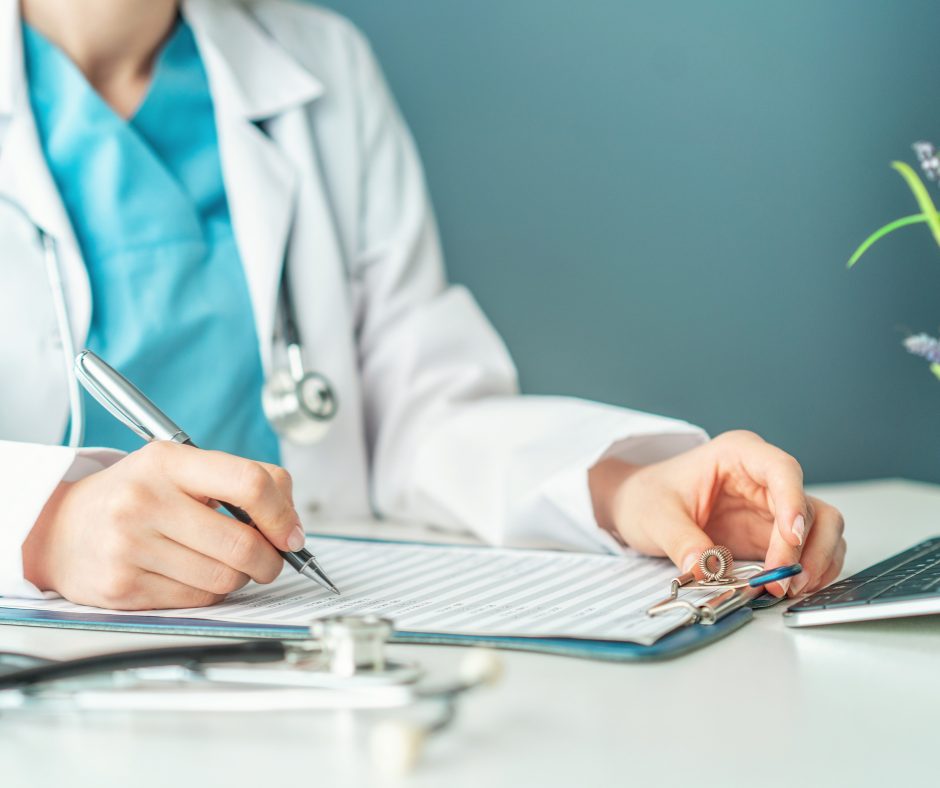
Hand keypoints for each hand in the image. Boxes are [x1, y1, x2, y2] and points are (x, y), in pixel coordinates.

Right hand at [22, 441, 303, 609]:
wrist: (59, 528)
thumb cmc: (134, 495)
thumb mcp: (181, 467)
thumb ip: (242, 481)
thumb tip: (293, 526)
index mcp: (167, 461)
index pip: (249, 482)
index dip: (282, 514)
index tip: (292, 534)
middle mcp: (144, 500)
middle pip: (242, 543)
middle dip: (270, 559)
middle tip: (270, 558)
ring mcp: (130, 546)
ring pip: (224, 579)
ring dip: (240, 578)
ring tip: (225, 563)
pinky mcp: (122, 587)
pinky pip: (197, 601)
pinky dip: (210, 594)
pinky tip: (194, 575)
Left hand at [589, 430, 845, 596]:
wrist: (639, 506)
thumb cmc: (649, 496)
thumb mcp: (656, 516)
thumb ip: (681, 541)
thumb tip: (704, 569)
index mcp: (738, 455)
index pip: (782, 470)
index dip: (793, 502)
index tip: (789, 536)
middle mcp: (764, 478)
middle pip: (809, 506)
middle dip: (804, 547)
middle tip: (784, 580)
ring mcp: (772, 507)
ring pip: (822, 528)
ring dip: (815, 561)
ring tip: (788, 589)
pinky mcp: (772, 535)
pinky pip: (810, 550)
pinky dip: (811, 570)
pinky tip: (793, 587)